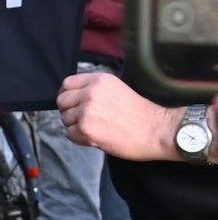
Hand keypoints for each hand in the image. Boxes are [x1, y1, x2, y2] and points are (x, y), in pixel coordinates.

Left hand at [59, 71, 182, 161]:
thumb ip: (95, 90)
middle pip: (62, 101)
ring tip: (94, 129)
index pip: (68, 84)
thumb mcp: (117, 90)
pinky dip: (78, 138)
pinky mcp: (86, 129)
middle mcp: (91, 93)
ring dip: (75, 126)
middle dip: (69, 111)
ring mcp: (87, 111)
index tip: (72, 103)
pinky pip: (69, 134)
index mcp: (99, 80)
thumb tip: (75, 97)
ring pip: (65, 118)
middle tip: (83, 119)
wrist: (158, 131)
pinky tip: (94, 137)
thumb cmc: (142, 114)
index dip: (67, 95)